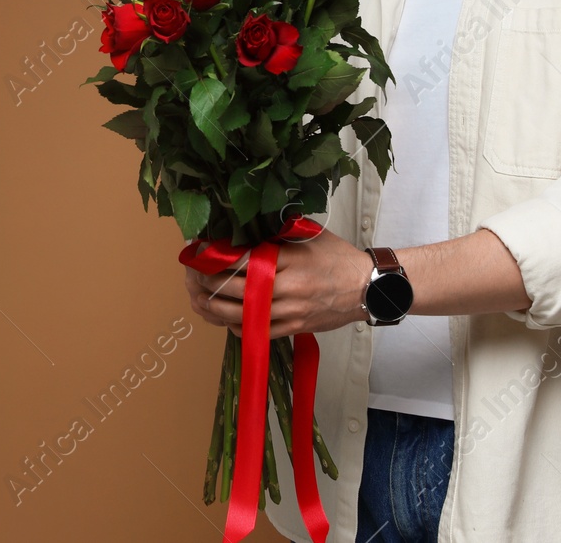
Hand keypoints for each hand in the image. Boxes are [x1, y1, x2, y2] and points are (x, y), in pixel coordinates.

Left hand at [182, 228, 374, 338]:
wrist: (367, 288)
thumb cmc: (337, 257)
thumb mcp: (307, 235)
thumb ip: (276, 233)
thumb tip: (241, 229)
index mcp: (289, 259)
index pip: (243, 259)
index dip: (216, 256)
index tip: (200, 252)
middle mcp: (287, 287)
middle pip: (235, 288)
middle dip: (208, 281)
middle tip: (194, 274)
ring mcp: (290, 311)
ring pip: (241, 315)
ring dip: (214, 307)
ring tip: (199, 298)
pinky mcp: (293, 327)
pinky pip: (256, 332)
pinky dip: (235, 326)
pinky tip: (223, 317)